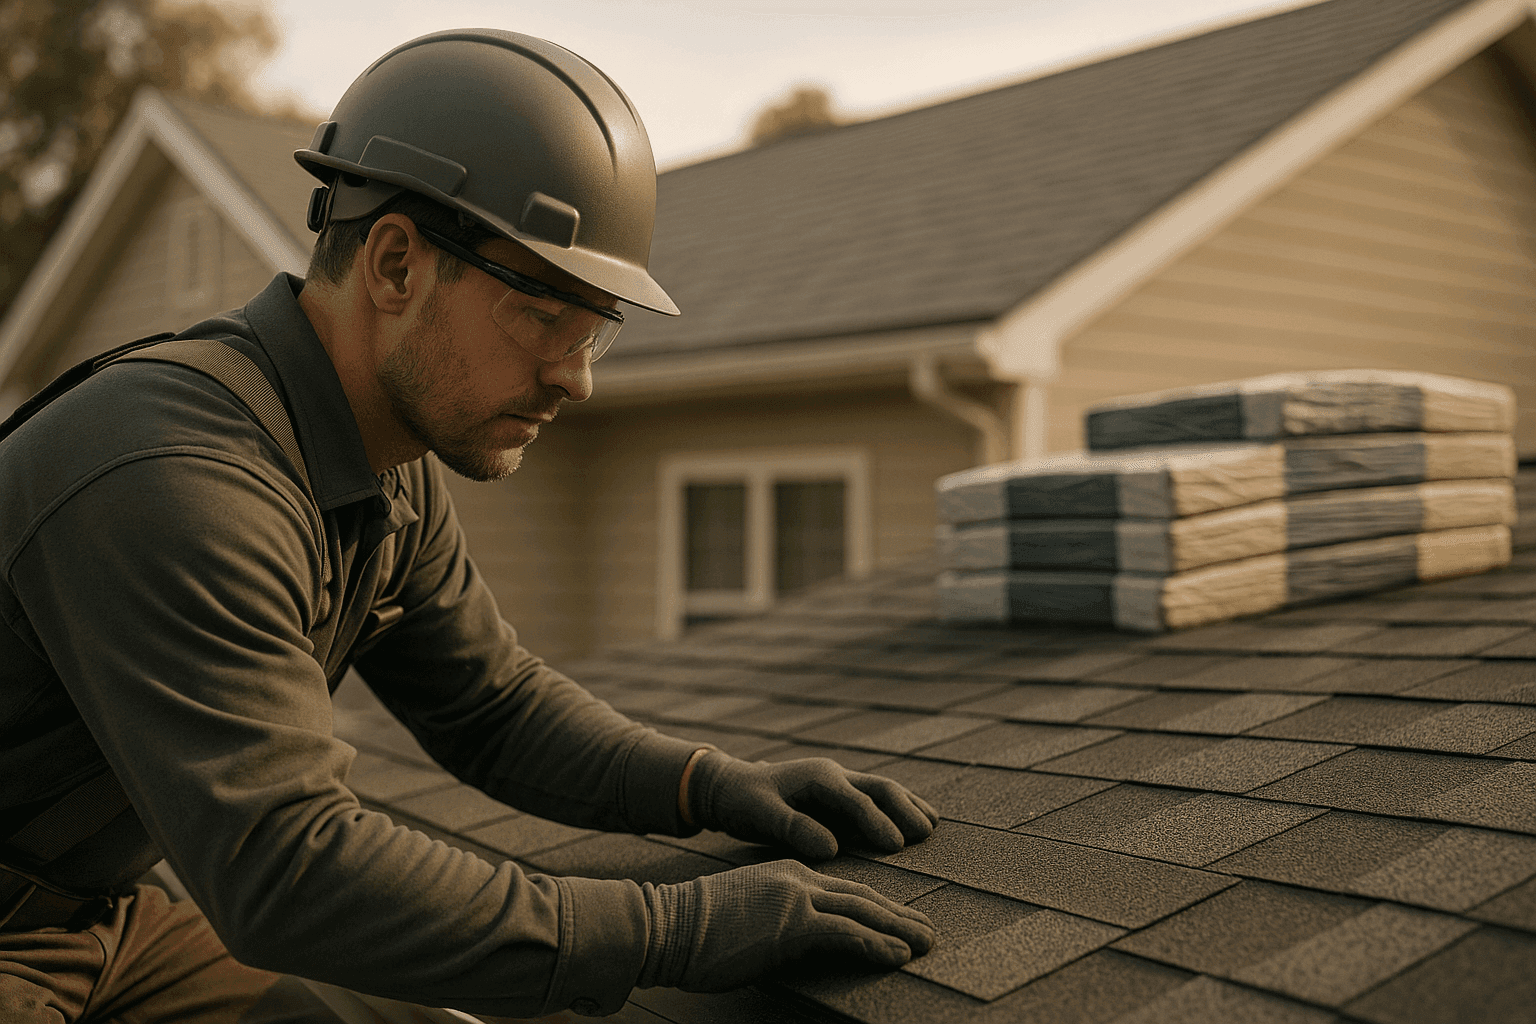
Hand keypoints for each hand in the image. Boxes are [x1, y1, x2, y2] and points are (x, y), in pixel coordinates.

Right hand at [637, 860, 934, 992]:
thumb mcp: (747, 917)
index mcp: (787, 873)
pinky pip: (848, 931)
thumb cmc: (696, 930)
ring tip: (925, 944)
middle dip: (898, 915)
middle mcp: (798, 878)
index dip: (876, 906)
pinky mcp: (793, 921)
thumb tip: (794, 945)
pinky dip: (877, 943)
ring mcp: (796, 896)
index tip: (899, 922)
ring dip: (899, 928)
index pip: (844, 889)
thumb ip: (777, 923)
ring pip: (863, 909)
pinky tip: (898, 955)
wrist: (666, 925)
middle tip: (927, 932)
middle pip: (862, 894)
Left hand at [688, 752, 937, 859]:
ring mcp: (837, 783)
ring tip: (931, 825)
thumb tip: (831, 848)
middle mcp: (833, 775)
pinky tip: (911, 820)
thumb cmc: (742, 801)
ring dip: (907, 805)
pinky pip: (872, 799)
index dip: (877, 823)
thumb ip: (794, 829)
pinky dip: (895, 807)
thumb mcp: (760, 815)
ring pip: (881, 790)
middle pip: (879, 788)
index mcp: (817, 777)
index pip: (856, 800)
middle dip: (904, 808)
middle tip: (925, 834)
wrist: (727, 786)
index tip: (896, 846)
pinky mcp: (837, 796)